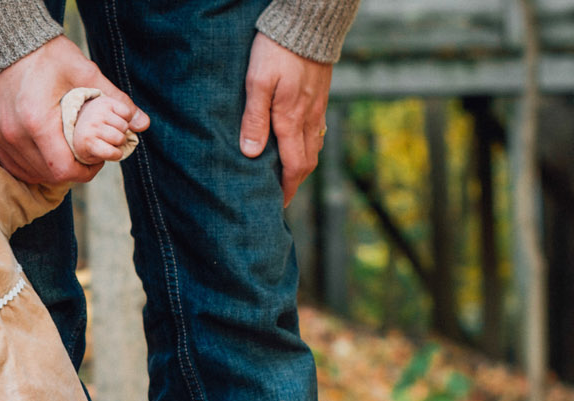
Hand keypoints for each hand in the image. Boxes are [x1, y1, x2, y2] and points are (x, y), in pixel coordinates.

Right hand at [0, 35, 147, 184]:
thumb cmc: (47, 54)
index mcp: (38, 121)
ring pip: (28, 172)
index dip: (84, 173)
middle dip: (71, 171)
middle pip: (47, 175)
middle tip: (85, 157)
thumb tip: (142, 123)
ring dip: (50, 170)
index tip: (96, 162)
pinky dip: (30, 164)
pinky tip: (43, 154)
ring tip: (66, 154)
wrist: (6, 41)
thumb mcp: (84, 72)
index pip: (63, 169)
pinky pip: (11, 163)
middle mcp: (14, 134)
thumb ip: (113, 98)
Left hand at [238, 32, 333, 206]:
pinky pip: (316, 130)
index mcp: (292, 119)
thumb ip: (254, 118)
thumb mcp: (258, 82)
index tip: (277, 205)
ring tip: (285, 176)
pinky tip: (295, 145)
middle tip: (280, 196)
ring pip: (313, 147)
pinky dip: (306, 147)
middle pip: (306, 162)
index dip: (286, 189)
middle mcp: (309, 118)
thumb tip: (252, 154)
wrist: (307, 22)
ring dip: (301, 166)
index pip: (294, 166)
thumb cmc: (277, 49)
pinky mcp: (320, 96)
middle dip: (294, 183)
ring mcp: (318, 107)